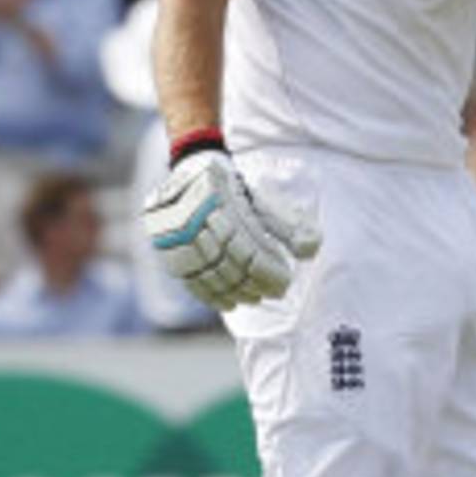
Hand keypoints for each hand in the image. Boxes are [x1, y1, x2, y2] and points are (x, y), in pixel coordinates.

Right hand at [143, 149, 320, 310]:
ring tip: (254, 298)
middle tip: (274, 293)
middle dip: (255, 284)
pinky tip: (229, 304)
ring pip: (208, 275)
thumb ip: (289, 225)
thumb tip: (310, 250)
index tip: (285, 282)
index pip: (247, 250)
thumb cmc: (235, 190)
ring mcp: (175, 235)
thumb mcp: (262, 201)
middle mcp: (193, 218)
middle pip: (228, 265)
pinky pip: (188, 279)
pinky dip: (210, 295)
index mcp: (221, 202)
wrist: (191, 172)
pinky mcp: (165, 248)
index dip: (268, 271)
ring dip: (235, 292)